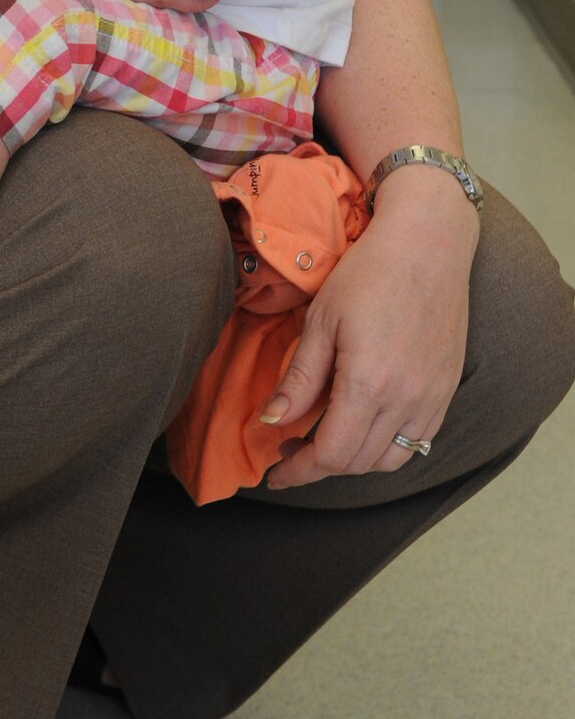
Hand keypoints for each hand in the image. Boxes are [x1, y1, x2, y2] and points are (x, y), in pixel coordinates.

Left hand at [260, 176, 477, 487]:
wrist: (428, 244)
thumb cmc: (369, 273)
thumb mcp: (322, 321)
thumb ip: (299, 379)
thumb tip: (271, 421)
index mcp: (369, 385)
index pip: (330, 455)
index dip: (298, 472)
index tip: (274, 474)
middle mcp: (406, 401)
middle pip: (357, 462)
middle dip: (318, 465)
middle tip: (288, 448)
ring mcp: (432, 399)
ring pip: (389, 460)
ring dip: (353, 460)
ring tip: (324, 437)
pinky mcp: (446, 390)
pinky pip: (416, 441)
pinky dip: (386, 447)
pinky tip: (364, 424)